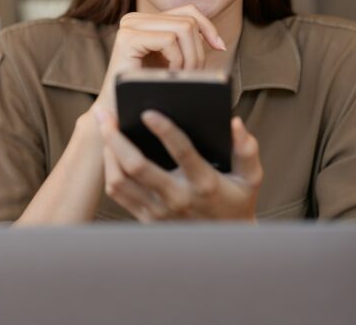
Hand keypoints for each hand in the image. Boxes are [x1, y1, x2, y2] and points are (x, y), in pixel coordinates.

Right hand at [89, 5, 226, 118]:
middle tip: (194, 76)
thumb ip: (186, 45)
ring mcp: (129, 26)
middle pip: (188, 20)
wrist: (117, 113)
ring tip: (184, 77)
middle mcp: (135, 18)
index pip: (188, 11)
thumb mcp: (171, 63)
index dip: (208, 27)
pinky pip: (170, 40)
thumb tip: (217, 42)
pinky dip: (178, 61)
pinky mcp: (127, 38)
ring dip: (191, 57)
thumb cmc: (146, 92)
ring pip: (183, 28)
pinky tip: (171, 76)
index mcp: (145, 20)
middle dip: (199, 50)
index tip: (219, 48)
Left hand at [94, 107, 261, 221]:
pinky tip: (109, 150)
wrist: (226, 245)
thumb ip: (246, 150)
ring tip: (105, 127)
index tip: (148, 112)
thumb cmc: (237, 201)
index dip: (164, 130)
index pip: (182, 152)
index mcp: (204, 183)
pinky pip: (118, 193)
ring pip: (119, 180)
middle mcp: (177, 198)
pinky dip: (109, 169)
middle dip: (116, 137)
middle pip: (136, 166)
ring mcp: (158, 211)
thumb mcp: (250, 177)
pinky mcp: (146, 219)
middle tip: (106, 113)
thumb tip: (234, 123)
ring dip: (108, 151)